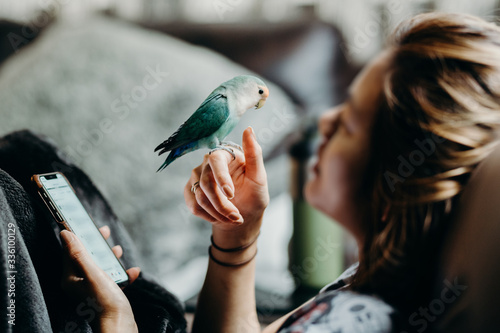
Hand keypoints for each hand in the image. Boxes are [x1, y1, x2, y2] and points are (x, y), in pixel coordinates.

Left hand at [60, 227, 139, 331]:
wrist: (120, 325)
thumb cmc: (104, 301)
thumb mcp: (93, 273)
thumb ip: (79, 253)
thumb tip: (65, 233)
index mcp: (71, 278)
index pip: (71, 251)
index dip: (78, 236)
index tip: (87, 224)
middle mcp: (80, 284)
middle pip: (87, 257)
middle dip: (97, 244)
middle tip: (105, 232)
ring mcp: (93, 290)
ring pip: (101, 266)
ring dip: (110, 257)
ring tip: (118, 250)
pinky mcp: (106, 296)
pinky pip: (114, 279)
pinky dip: (122, 273)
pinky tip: (133, 271)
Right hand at [185, 127, 268, 247]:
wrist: (245, 214)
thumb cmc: (254, 194)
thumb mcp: (259, 177)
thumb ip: (254, 154)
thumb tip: (249, 129)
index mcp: (226, 154)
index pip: (216, 161)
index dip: (221, 178)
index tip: (231, 194)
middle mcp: (208, 162)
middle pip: (207, 183)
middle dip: (222, 205)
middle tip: (237, 216)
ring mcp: (197, 175)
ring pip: (200, 196)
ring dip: (218, 213)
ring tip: (233, 218)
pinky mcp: (190, 190)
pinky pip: (193, 205)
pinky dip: (208, 216)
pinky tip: (220, 217)